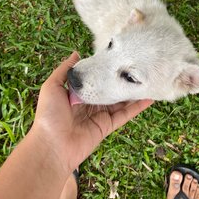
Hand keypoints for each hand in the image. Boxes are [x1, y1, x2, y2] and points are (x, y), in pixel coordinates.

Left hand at [31, 52, 153, 170]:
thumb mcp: (52, 86)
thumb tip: (76, 53)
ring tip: (145, 79)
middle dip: (119, 79)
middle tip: (134, 67)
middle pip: (108, 89)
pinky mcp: (107, 125)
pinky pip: (124, 115)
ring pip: (119, 101)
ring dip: (131, 92)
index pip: (94, 79)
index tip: (115, 58)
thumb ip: (65, 70)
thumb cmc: (49, 114)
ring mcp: (99, 115)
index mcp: (77, 94)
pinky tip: (148, 97)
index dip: (103, 70)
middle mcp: (90, 103)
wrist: (52, 145)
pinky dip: (137, 107)